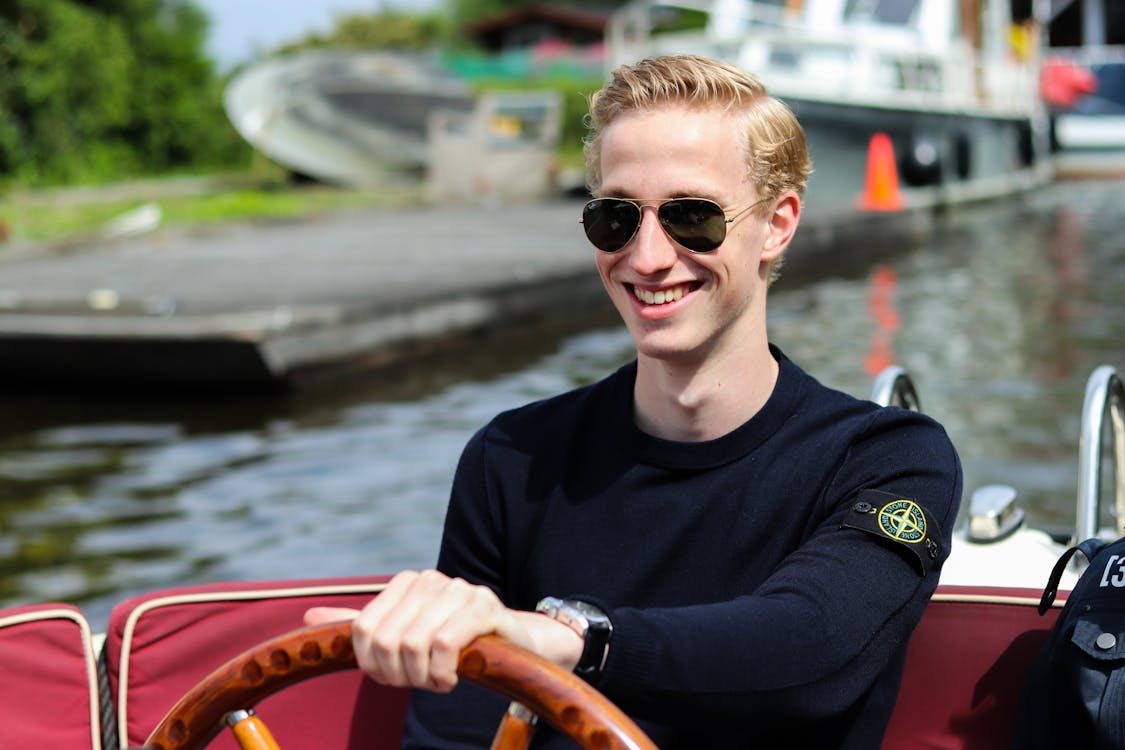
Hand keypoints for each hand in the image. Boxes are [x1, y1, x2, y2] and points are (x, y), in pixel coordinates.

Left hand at [303, 569, 581, 692]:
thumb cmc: (454, 643)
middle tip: (420, 683)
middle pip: (387, 641)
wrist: (515, 643)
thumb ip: (360, 628)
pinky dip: (443, 673)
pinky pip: (444, 645)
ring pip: (414, 645)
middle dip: (400, 675)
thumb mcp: (405, 635)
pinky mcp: (484, 606)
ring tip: (439, 680)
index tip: (394, 678)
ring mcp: (459, 589)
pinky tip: (453, 678)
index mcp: (406, 583)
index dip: (373, 666)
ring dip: (425, 677)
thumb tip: (309, 618)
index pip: (364, 631)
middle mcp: (430, 580)